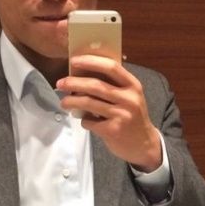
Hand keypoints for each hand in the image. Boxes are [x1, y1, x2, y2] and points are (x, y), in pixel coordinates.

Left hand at [56, 55, 162, 170]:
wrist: (144, 145)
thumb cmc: (132, 116)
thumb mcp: (129, 97)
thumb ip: (114, 85)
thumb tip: (84, 72)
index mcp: (133, 86)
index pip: (111, 67)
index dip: (91, 62)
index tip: (73, 61)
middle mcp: (129, 99)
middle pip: (96, 85)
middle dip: (74, 83)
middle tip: (60, 83)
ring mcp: (122, 115)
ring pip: (89, 103)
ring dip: (72, 102)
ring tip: (64, 102)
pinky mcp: (113, 130)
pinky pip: (90, 122)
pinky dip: (83, 121)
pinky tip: (85, 121)